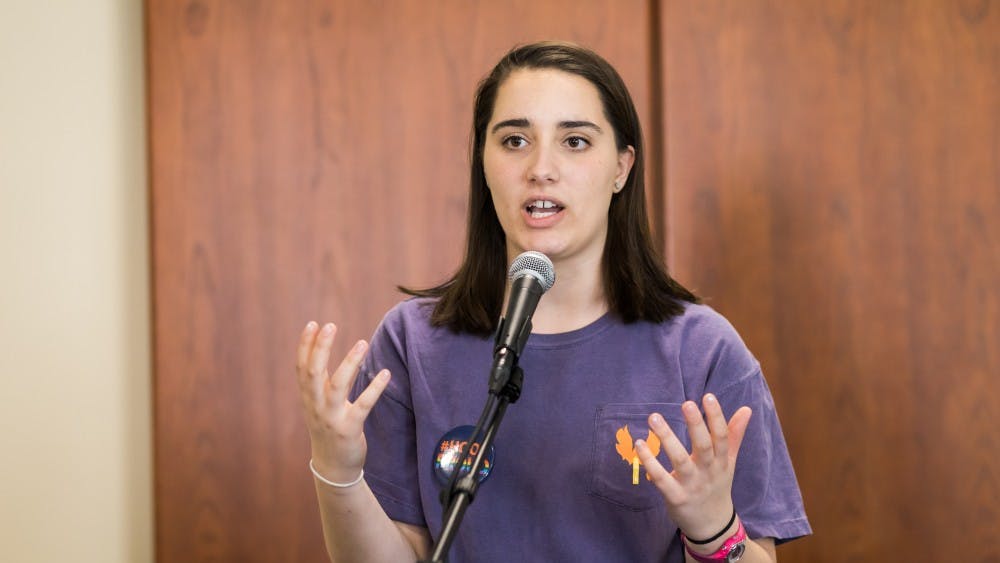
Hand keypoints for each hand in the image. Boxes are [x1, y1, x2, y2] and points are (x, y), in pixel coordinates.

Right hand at [295, 321, 390, 483]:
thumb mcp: (318, 404)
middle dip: (320, 348)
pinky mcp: (349, 429)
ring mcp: (331, 418)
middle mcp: (316, 406)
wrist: (333, 468)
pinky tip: (385, 373)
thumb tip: (319, 349)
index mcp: (308, 398)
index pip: (302, 368)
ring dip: (350, 362)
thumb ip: (319, 380)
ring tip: (362, 342)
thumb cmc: (328, 429)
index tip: (313, 324)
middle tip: (329, 325)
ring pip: (337, 386)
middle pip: (313, 373)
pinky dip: (374, 388)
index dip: (305, 346)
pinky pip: (363, 405)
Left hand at [636, 394, 751, 539]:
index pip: (721, 437)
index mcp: (722, 461)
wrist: (712, 525)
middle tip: (687, 403)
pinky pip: (662, 479)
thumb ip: (734, 434)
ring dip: (667, 439)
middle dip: (696, 425)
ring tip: (654, 418)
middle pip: (704, 447)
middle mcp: (708, 472)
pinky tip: (640, 445)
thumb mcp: (729, 461)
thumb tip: (746, 409)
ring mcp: (692, 486)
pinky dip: (650, 463)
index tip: (708, 396)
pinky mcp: (675, 497)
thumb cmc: (717, 485)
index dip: (716, 417)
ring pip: (680, 461)